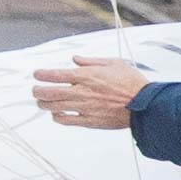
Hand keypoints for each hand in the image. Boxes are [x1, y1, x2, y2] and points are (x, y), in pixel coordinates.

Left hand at [32, 57, 149, 129]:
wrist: (144, 103)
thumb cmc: (133, 84)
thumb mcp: (114, 63)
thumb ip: (91, 61)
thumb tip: (76, 59)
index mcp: (87, 76)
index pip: (55, 75)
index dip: (42, 74)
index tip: (37, 74)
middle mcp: (82, 92)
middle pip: (48, 92)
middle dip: (37, 90)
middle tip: (35, 89)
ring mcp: (84, 107)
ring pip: (53, 107)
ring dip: (44, 104)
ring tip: (42, 102)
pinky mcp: (88, 120)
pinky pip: (65, 120)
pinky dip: (57, 117)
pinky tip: (57, 114)